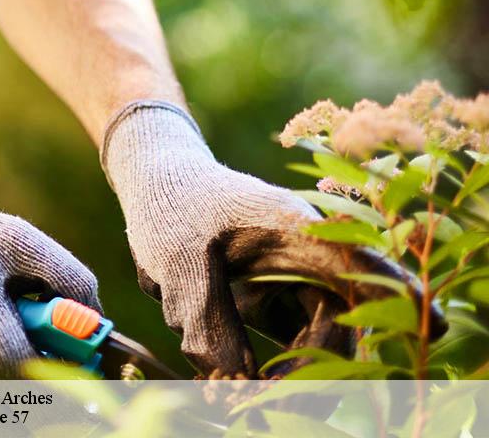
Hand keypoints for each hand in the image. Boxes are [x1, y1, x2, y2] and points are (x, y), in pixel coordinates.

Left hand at [102, 101, 445, 377]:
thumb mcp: (179, 256)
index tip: (432, 324)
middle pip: (339, 323)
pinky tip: (236, 386)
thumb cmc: (173, 205)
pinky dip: (269, 371)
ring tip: (245, 401)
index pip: (360, 263)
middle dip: (316, 373)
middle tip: (267, 403)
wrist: (158, 188)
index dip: (397, 295)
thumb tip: (236, 382)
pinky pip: (287, 343)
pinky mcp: (271, 299)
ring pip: (316, 341)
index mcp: (297, 230)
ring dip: (292, 378)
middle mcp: (305, 258)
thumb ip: (206, 317)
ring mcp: (290, 280)